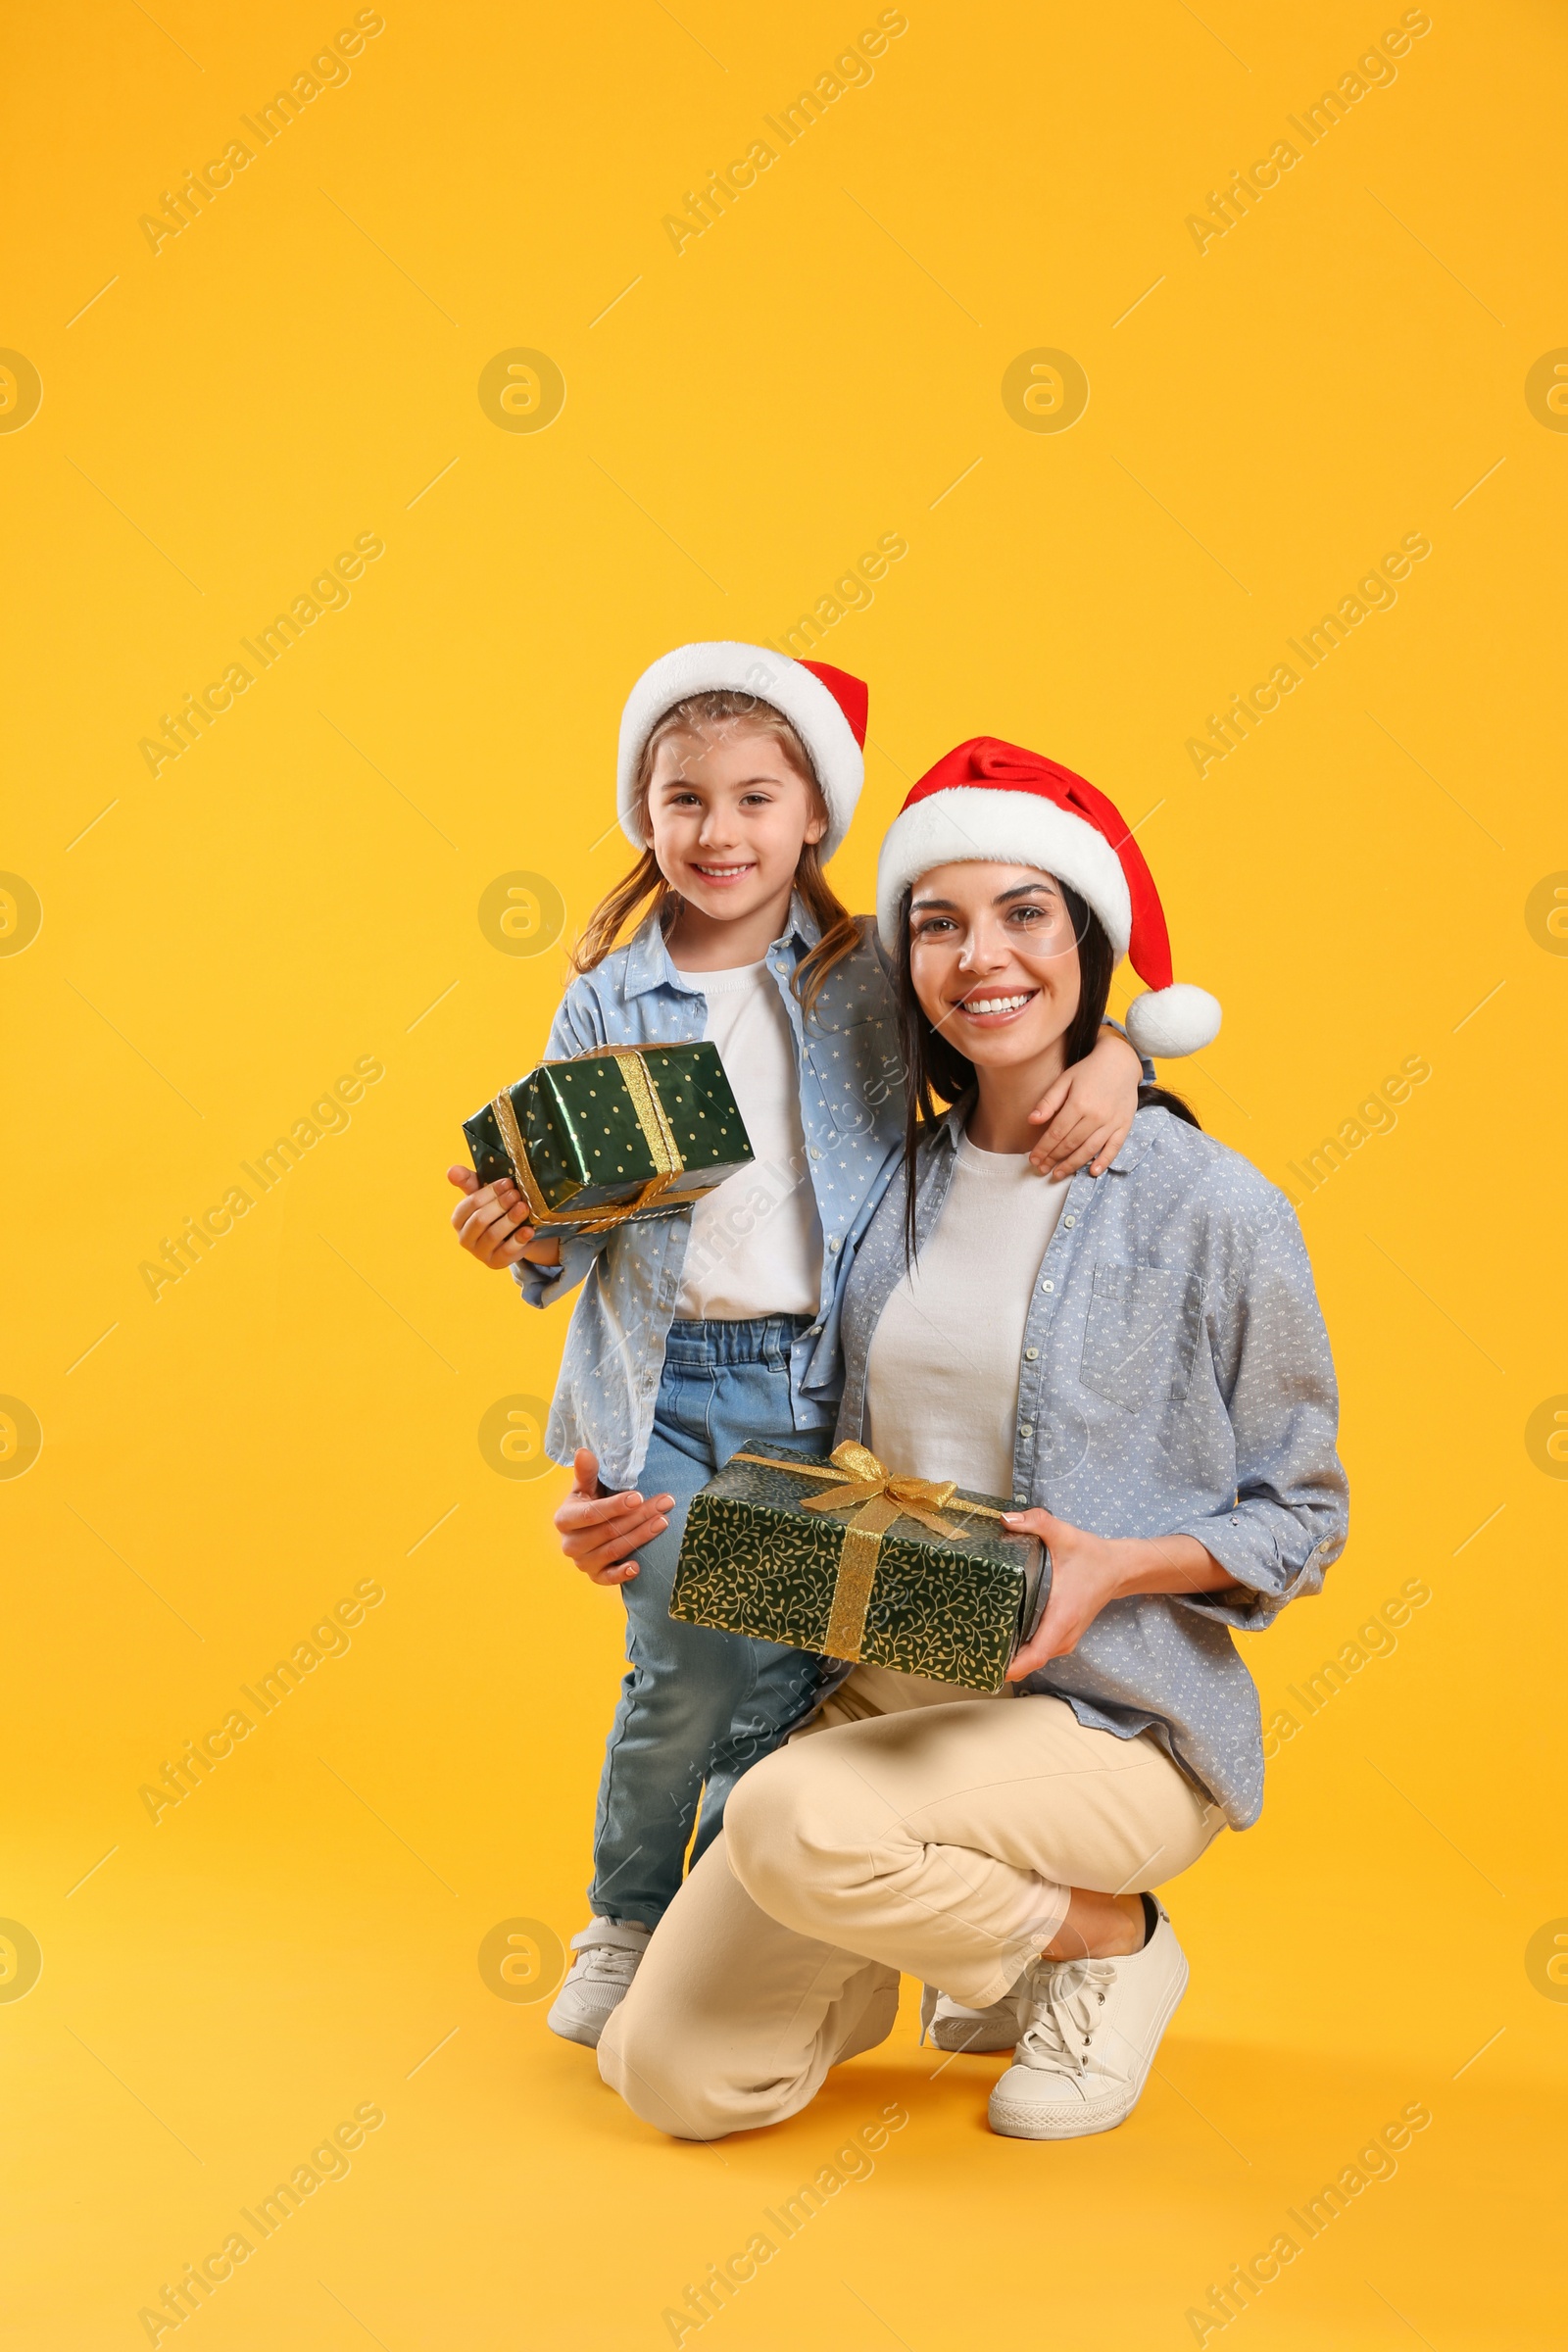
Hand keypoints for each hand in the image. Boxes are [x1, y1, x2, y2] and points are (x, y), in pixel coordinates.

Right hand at [447, 1166, 560, 1267]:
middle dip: (500, 1205)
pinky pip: (506, 1252)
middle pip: (481, 1220)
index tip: (508, 1182)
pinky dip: (518, 1240)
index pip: (471, 1204)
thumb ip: (468, 1181)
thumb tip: (451, 1170)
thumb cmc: (494, 1208)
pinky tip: (529, 1230)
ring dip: (510, 1220)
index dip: (490, 1192)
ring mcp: (479, 1253)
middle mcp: (464, 1238)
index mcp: (458, 1219)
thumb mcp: (483, 1194)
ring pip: (493, 1235)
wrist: (514, 1233)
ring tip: (524, 1208)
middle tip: (517, 1194)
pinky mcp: (495, 1263)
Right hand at [555, 1449, 674, 1585]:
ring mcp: (582, 1562)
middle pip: (608, 1531)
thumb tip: (584, 1451)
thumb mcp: (587, 1486)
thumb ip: (587, 1472)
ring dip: (641, 1536)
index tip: (639, 1496)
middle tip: (664, 1503)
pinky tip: (638, 1567)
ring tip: (663, 1522)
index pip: (590, 1514)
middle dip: (639, 1516)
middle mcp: (569, 1544)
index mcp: (564, 1519)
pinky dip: (622, 1574)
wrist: (588, 1530)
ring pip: (613, 1550)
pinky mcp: (594, 1576)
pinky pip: (608, 1579)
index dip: (615, 1506)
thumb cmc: (590, 1502)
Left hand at [1002, 1511, 1233, 1677]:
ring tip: (979, 1646)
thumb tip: (1005, 1519)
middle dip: (1001, 1663)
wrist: (1119, 1569)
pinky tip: (1001, 1639)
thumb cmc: (1091, 1555)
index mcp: (1062, 1616)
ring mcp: (1065, 1639)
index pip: (1035, 1655)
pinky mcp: (1064, 1636)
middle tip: (969, 1652)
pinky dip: (1021, 1652)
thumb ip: (1036, 1522)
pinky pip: (1039, 1652)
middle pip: (1030, 1662)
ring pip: (1034, 1659)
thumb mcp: (1064, 1534)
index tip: (987, 1667)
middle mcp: (1064, 1634)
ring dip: (1011, 1658)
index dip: (1011, 1667)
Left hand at [1026, 1026, 1141, 1177]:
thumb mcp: (1065, 1079)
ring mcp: (1112, 1122)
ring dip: (1072, 1164)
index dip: (1043, 1148)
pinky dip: (1104, 1161)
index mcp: (1079, 1103)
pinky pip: (1114, 1148)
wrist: (1121, 1061)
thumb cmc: (1089, 1070)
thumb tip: (1032, 1121)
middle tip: (1041, 1169)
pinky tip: (1092, 1172)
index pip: (1056, 1133)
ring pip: (1089, 1149)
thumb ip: (1049, 1101)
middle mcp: (1096, 1116)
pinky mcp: (1124, 1125)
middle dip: (1053, 1159)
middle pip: (1071, 1144)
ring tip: (1058, 1174)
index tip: (1033, 1159)